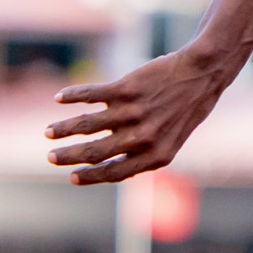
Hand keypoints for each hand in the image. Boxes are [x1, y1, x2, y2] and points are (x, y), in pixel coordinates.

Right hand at [45, 49, 228, 184]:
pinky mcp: (128, 89)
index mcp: (156, 156)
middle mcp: (144, 138)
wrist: (203, 74)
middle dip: (68, 157)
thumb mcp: (171, 140)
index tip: (71, 178)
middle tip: (50, 157)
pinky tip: (60, 99)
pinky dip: (73, 97)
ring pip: (87, 125)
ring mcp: (134, 112)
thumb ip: (143, 155)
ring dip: (63, 129)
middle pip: (95, 152)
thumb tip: (107, 169)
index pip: (114, 173)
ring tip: (49, 131)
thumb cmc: (184, 110)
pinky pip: (91, 95)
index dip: (90, 177)